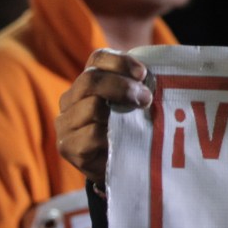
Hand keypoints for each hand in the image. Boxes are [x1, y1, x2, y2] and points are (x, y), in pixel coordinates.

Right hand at [55, 48, 152, 184]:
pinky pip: (91, 134)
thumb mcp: (134, 104)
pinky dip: (110, 135)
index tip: (143, 73)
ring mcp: (66, 123)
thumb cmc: (130, 129)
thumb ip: (138, 88)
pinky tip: (122, 139)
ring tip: (139, 118)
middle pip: (91, 80)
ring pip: (91, 106)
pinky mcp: (68, 147)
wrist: (120, 168)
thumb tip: (161, 76)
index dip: (121, 62)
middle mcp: (70, 99)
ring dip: (120, 111)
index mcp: (87, 82)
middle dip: (122, 86)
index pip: (97, 59)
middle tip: (145, 98)